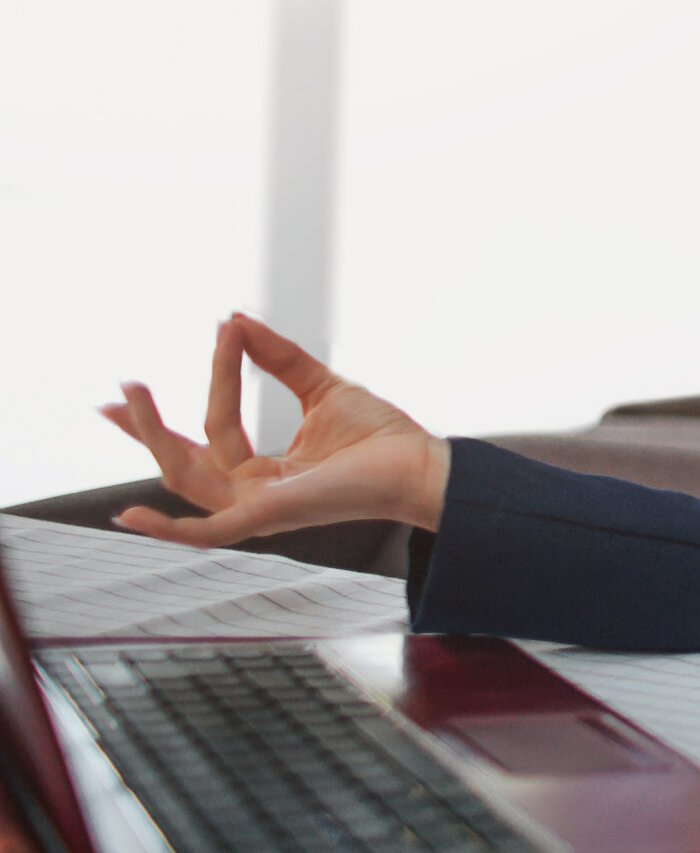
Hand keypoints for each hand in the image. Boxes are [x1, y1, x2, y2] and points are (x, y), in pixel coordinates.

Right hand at [100, 314, 450, 545]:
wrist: (421, 462)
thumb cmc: (381, 436)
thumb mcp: (321, 385)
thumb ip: (278, 357)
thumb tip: (237, 319)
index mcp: (264, 467)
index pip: (213, 428)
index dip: (210, 380)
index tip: (219, 329)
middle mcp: (253, 490)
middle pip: (184, 459)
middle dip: (147, 426)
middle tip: (126, 385)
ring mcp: (256, 507)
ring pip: (185, 477)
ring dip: (153, 437)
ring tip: (134, 396)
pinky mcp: (267, 517)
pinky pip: (205, 532)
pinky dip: (166, 530)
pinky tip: (129, 516)